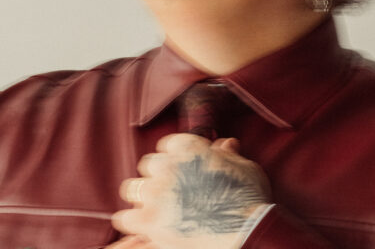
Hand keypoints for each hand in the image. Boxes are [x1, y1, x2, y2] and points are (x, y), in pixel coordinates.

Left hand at [111, 133, 270, 248]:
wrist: (249, 231)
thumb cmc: (250, 198)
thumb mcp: (244, 166)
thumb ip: (228, 154)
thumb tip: (226, 144)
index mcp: (186, 146)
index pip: (167, 146)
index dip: (175, 160)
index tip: (183, 173)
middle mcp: (166, 164)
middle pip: (148, 166)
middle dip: (157, 178)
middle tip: (171, 193)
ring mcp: (155, 193)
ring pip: (131, 189)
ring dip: (141, 197)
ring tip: (154, 210)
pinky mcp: (148, 221)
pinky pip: (124, 218)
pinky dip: (131, 223)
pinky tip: (141, 228)